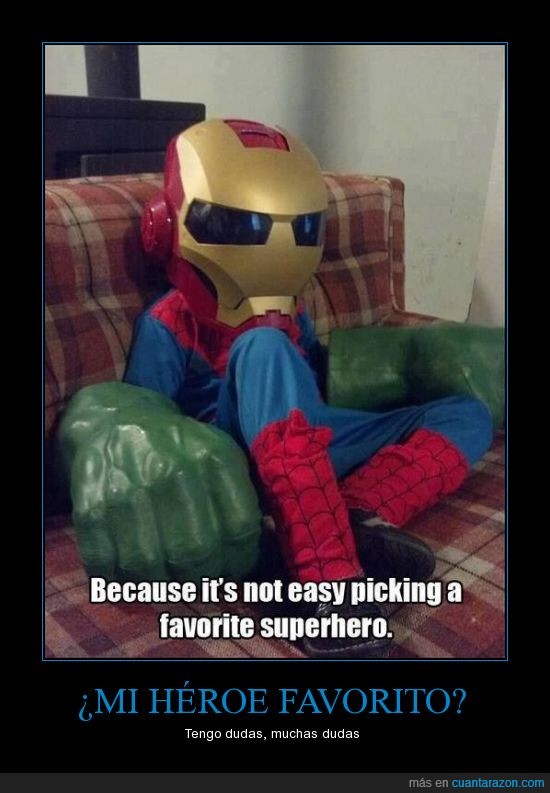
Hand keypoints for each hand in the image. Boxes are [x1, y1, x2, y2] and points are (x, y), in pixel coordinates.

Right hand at [57, 382, 262, 581]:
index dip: (241, 560)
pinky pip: (107, 566)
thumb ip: (246, 495)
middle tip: (200, 578)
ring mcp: (128, 490)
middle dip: (203, 578)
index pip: (240, 528)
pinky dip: (120, 582)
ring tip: (168, 579)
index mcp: (212, 456)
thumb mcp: (220, 454)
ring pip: (150, 567)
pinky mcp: (91, 507)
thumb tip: (270, 538)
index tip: (234, 567)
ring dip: (161, 586)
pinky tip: (133, 574)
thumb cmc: (178, 449)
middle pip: (196, 553)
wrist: (115, 421)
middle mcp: (171, 470)